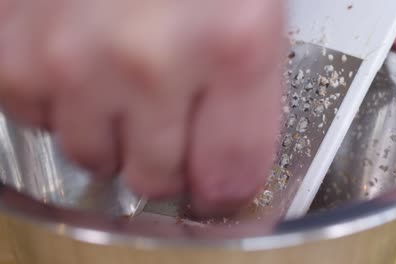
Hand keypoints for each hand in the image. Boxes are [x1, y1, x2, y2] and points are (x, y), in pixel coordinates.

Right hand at [0, 0, 284, 216]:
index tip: (217, 185)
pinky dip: (59, 100)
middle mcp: (152, 57)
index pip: (230, 174)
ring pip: (93, 156)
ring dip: (110, 130)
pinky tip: (76, 56)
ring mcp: (72, 56)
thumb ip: (247, 82)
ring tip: (118, 79)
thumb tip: (228, 157)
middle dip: (166, 160)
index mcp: (235, 39)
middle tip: (167, 122)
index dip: (225, 188)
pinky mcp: (9, 49)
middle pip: (157, 177)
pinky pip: (37, 118)